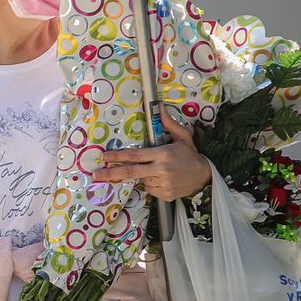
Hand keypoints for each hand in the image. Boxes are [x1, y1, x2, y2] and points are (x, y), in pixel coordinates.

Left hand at [93, 109, 212, 200]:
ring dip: (142, 175)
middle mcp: (162, 169)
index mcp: (163, 154)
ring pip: (141, 180)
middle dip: (111, 173)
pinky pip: (149, 189)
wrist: (204, 177)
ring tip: (155, 170)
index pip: (135, 155)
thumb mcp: (182, 136)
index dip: (118, 156)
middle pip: (131, 172)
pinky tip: (161, 178)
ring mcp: (163, 184)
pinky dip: (150, 183)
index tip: (104, 156)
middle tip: (96, 174)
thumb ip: (168, 123)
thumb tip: (160, 105)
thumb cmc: (189, 155)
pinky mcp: (165, 195)